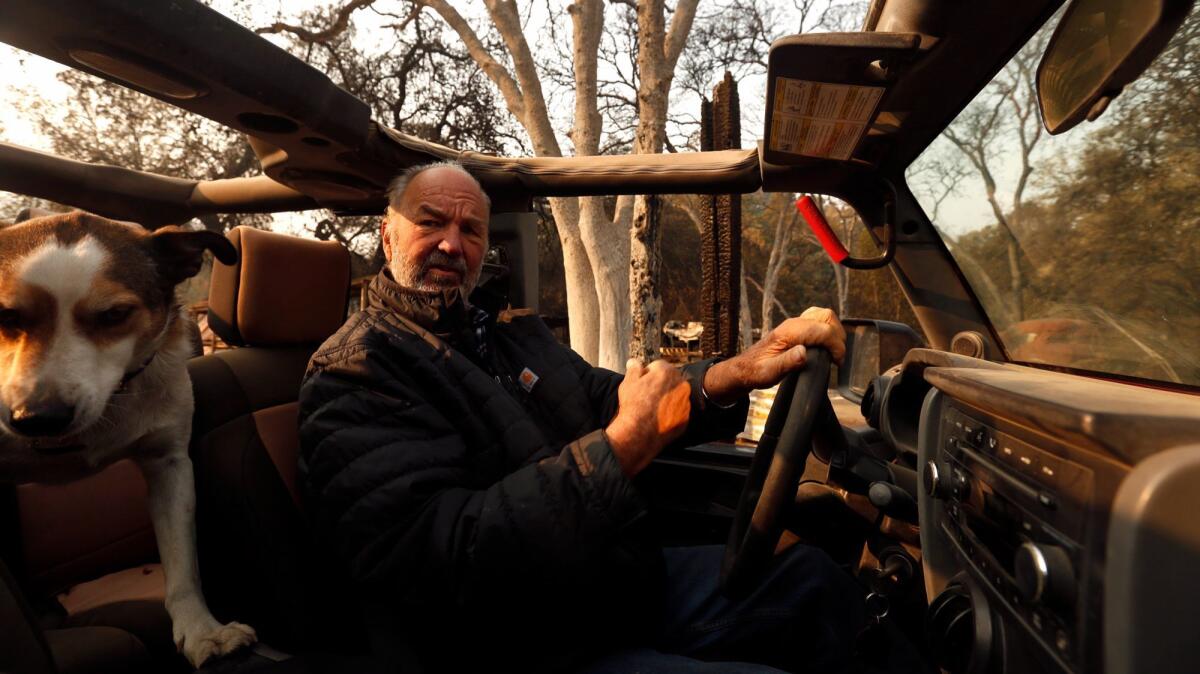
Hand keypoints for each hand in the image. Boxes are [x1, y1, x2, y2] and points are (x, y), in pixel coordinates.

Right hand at [605, 359, 691, 476]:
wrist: (639, 433)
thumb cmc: (633, 405)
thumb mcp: (628, 382)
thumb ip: (633, 368)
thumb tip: (633, 362)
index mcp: (668, 371)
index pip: (657, 366)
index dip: (646, 374)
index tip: (640, 384)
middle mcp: (681, 385)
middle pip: (669, 380)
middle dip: (659, 385)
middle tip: (645, 396)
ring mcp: (685, 403)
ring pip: (675, 396)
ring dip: (666, 399)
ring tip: (651, 408)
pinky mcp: (686, 418)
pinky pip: (678, 412)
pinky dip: (670, 413)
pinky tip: (658, 418)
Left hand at [703, 307, 845, 403]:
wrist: (745, 367)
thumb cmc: (757, 371)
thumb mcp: (770, 373)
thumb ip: (787, 362)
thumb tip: (804, 352)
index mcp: (789, 332)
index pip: (824, 330)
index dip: (836, 346)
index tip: (837, 362)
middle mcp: (794, 323)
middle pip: (828, 317)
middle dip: (838, 336)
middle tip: (837, 357)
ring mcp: (796, 323)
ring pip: (825, 316)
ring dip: (835, 331)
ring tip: (834, 352)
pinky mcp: (798, 327)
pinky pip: (819, 320)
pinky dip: (829, 330)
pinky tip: (826, 346)